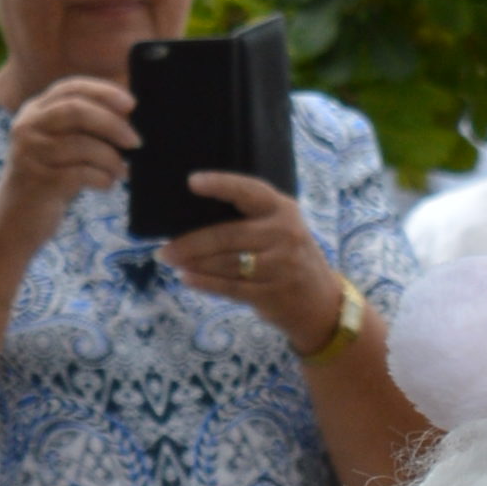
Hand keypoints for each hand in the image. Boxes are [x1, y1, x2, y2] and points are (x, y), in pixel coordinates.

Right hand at [0, 70, 138, 239]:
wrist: (13, 222)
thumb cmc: (48, 181)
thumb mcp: (60, 147)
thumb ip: (84, 127)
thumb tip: (128, 114)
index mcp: (34, 111)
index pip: (71, 88)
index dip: (103, 92)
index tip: (131, 104)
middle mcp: (27, 126)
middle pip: (76, 110)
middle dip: (112, 123)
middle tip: (135, 141)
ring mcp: (30, 153)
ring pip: (81, 144)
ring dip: (111, 158)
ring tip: (122, 171)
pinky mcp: (38, 181)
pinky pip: (80, 174)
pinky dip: (102, 178)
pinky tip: (107, 184)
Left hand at [170, 169, 347, 342]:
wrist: (322, 303)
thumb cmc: (289, 258)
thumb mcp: (281, 228)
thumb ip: (249, 219)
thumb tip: (192, 217)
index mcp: (283, 209)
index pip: (249, 191)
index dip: (220, 185)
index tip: (192, 182)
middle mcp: (284, 234)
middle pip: (227, 235)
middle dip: (190, 242)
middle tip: (164, 248)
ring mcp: (280, 266)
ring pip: (225, 263)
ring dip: (193, 263)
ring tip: (171, 260)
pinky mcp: (272, 294)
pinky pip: (230, 287)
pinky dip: (205, 283)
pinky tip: (186, 278)